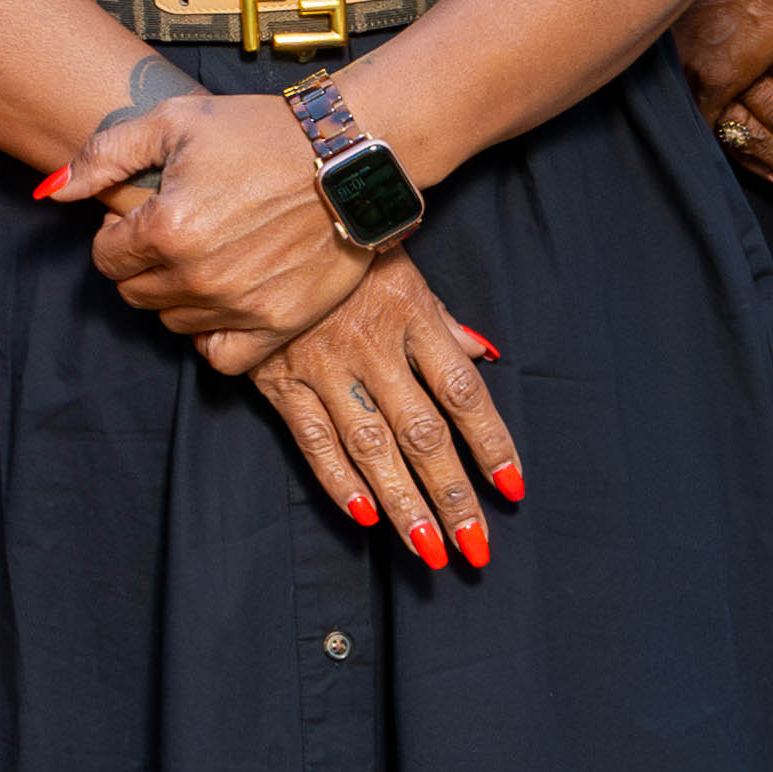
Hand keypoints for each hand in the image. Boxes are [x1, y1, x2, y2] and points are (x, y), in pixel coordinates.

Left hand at [46, 78, 377, 359]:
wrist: (349, 156)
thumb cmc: (261, 132)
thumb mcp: (172, 122)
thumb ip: (104, 156)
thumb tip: (54, 190)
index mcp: (165, 229)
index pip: (105, 257)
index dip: (116, 233)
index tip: (141, 214)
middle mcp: (197, 276)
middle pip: (135, 291)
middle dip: (141, 263)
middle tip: (174, 232)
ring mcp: (239, 306)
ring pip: (172, 321)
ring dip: (176, 294)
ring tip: (204, 255)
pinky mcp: (278, 324)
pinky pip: (221, 357)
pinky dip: (211, 336)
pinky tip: (220, 302)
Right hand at [234, 254, 525, 567]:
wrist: (260, 222)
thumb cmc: (343, 247)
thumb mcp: (403, 269)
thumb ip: (442, 322)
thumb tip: (485, 356)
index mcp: (410, 316)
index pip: (463, 392)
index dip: (491, 443)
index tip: (513, 487)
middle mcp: (371, 347)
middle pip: (422, 433)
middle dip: (453, 495)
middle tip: (477, 548)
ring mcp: (323, 365)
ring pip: (371, 446)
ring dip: (403, 503)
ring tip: (429, 549)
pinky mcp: (278, 377)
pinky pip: (312, 438)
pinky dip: (337, 478)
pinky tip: (363, 514)